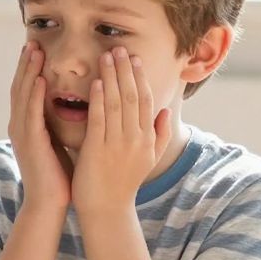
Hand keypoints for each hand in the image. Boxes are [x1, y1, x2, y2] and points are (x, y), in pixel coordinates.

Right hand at [9, 43, 71, 215]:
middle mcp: (20, 127)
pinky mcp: (30, 143)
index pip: (27, 92)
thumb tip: (71, 107)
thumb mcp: (58, 142)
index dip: (30, 70)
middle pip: (20, 88)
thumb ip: (57, 124)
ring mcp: (22, 134)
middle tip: (32, 41)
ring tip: (34, 51)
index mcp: (27, 127)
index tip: (38, 50)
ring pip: (23, 96)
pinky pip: (31, 114)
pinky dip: (34, 95)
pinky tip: (39, 79)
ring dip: (28, 72)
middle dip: (26, 64)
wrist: (49, 203)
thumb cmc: (58, 176)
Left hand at [71, 49, 171, 218]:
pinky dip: (98, 99)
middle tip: (118, 48)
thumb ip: (160, 135)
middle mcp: (136, 139)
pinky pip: (99, 120)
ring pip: (116, 103)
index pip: (145, 100)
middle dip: (125, 70)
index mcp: (147, 139)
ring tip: (105, 57)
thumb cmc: (123, 184)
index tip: (133, 58)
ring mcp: (117, 144)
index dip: (139, 77)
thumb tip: (166, 111)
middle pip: (132, 96)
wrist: (107, 211)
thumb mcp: (148, 159)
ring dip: (110, 77)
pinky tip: (94, 83)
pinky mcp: (98, 150)